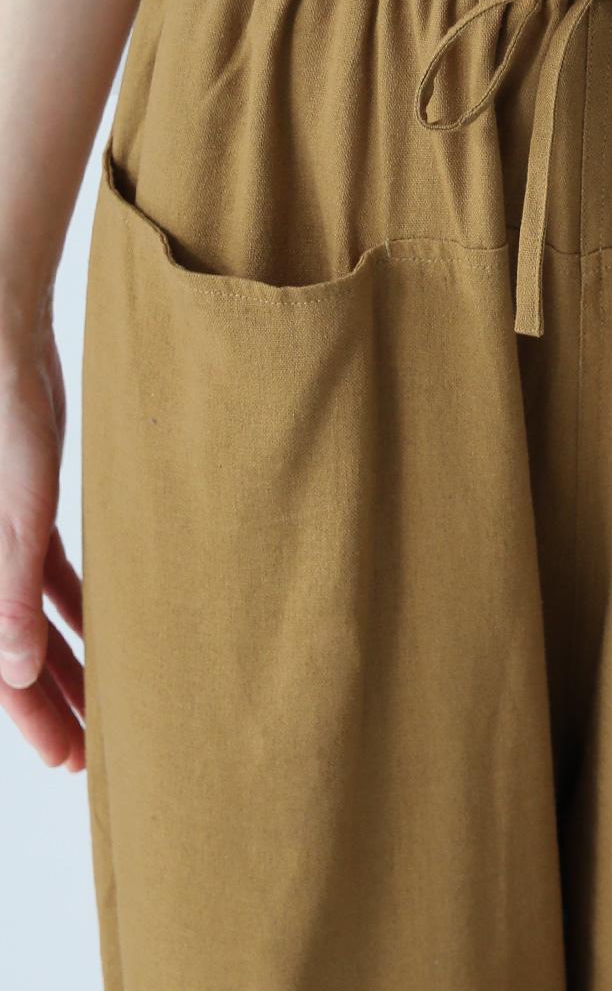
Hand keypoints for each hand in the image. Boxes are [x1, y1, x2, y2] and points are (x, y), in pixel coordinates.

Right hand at [0, 302, 83, 770]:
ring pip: (36, 620)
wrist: (5, 348)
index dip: (32, 717)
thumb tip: (15, 674)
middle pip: (16, 654)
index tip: (69, 758)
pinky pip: (48, 576)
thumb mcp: (16, 513)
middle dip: (53, 703)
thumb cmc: (2, 423)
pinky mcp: (27, 513)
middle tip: (93, 752)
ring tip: (105, 704)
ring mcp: (3, 540)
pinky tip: (105, 630)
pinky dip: (73, 607)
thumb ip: (9, 593)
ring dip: (68, 661)